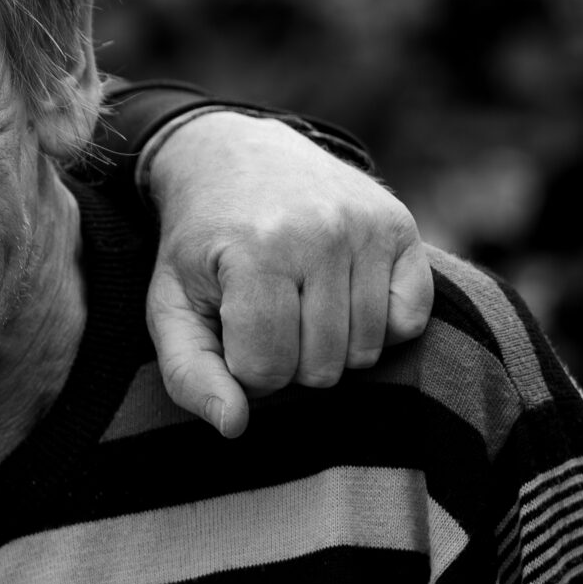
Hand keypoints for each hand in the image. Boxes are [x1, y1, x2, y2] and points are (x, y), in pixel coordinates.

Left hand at [140, 111, 432, 437]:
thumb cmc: (201, 246)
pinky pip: (410, 320)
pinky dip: (380, 327)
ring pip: (365, 352)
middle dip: (288, 361)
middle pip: (319, 368)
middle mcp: (319, 233)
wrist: (237, 157)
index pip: (265, 370)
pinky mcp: (400, 225)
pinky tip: (343, 298)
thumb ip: (188, 373)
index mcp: (255, 252)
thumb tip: (234, 426)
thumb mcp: (172, 305)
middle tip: (268, 316)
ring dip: (330, 348)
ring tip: (300, 307)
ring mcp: (365, 227)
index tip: (232, 332)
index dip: (244, 367)